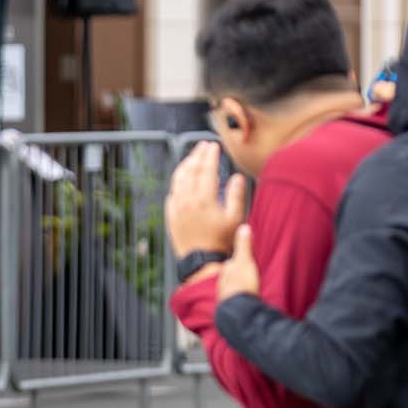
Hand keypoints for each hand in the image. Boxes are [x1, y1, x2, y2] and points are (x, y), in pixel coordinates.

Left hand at [166, 141, 246, 257]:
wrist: (202, 262)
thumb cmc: (222, 242)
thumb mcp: (235, 219)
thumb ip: (236, 195)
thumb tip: (237, 176)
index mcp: (204, 199)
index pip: (207, 169)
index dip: (211, 155)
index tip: (214, 145)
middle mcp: (187, 200)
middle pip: (191, 170)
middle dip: (198, 154)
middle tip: (203, 145)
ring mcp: (177, 208)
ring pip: (178, 179)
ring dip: (186, 164)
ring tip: (192, 157)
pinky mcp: (171, 215)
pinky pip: (172, 192)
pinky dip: (177, 180)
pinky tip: (182, 178)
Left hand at [216, 225, 259, 301]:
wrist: (239, 308)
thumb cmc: (242, 284)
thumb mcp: (245, 260)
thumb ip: (244, 245)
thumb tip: (243, 227)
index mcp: (227, 268)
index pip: (232, 262)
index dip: (238, 261)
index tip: (244, 261)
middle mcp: (222, 281)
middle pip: (230, 276)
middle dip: (235, 275)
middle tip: (245, 276)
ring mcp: (224, 294)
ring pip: (230, 287)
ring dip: (236, 287)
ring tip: (244, 288)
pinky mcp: (228, 307)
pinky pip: (233, 299)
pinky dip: (237, 298)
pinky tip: (242, 300)